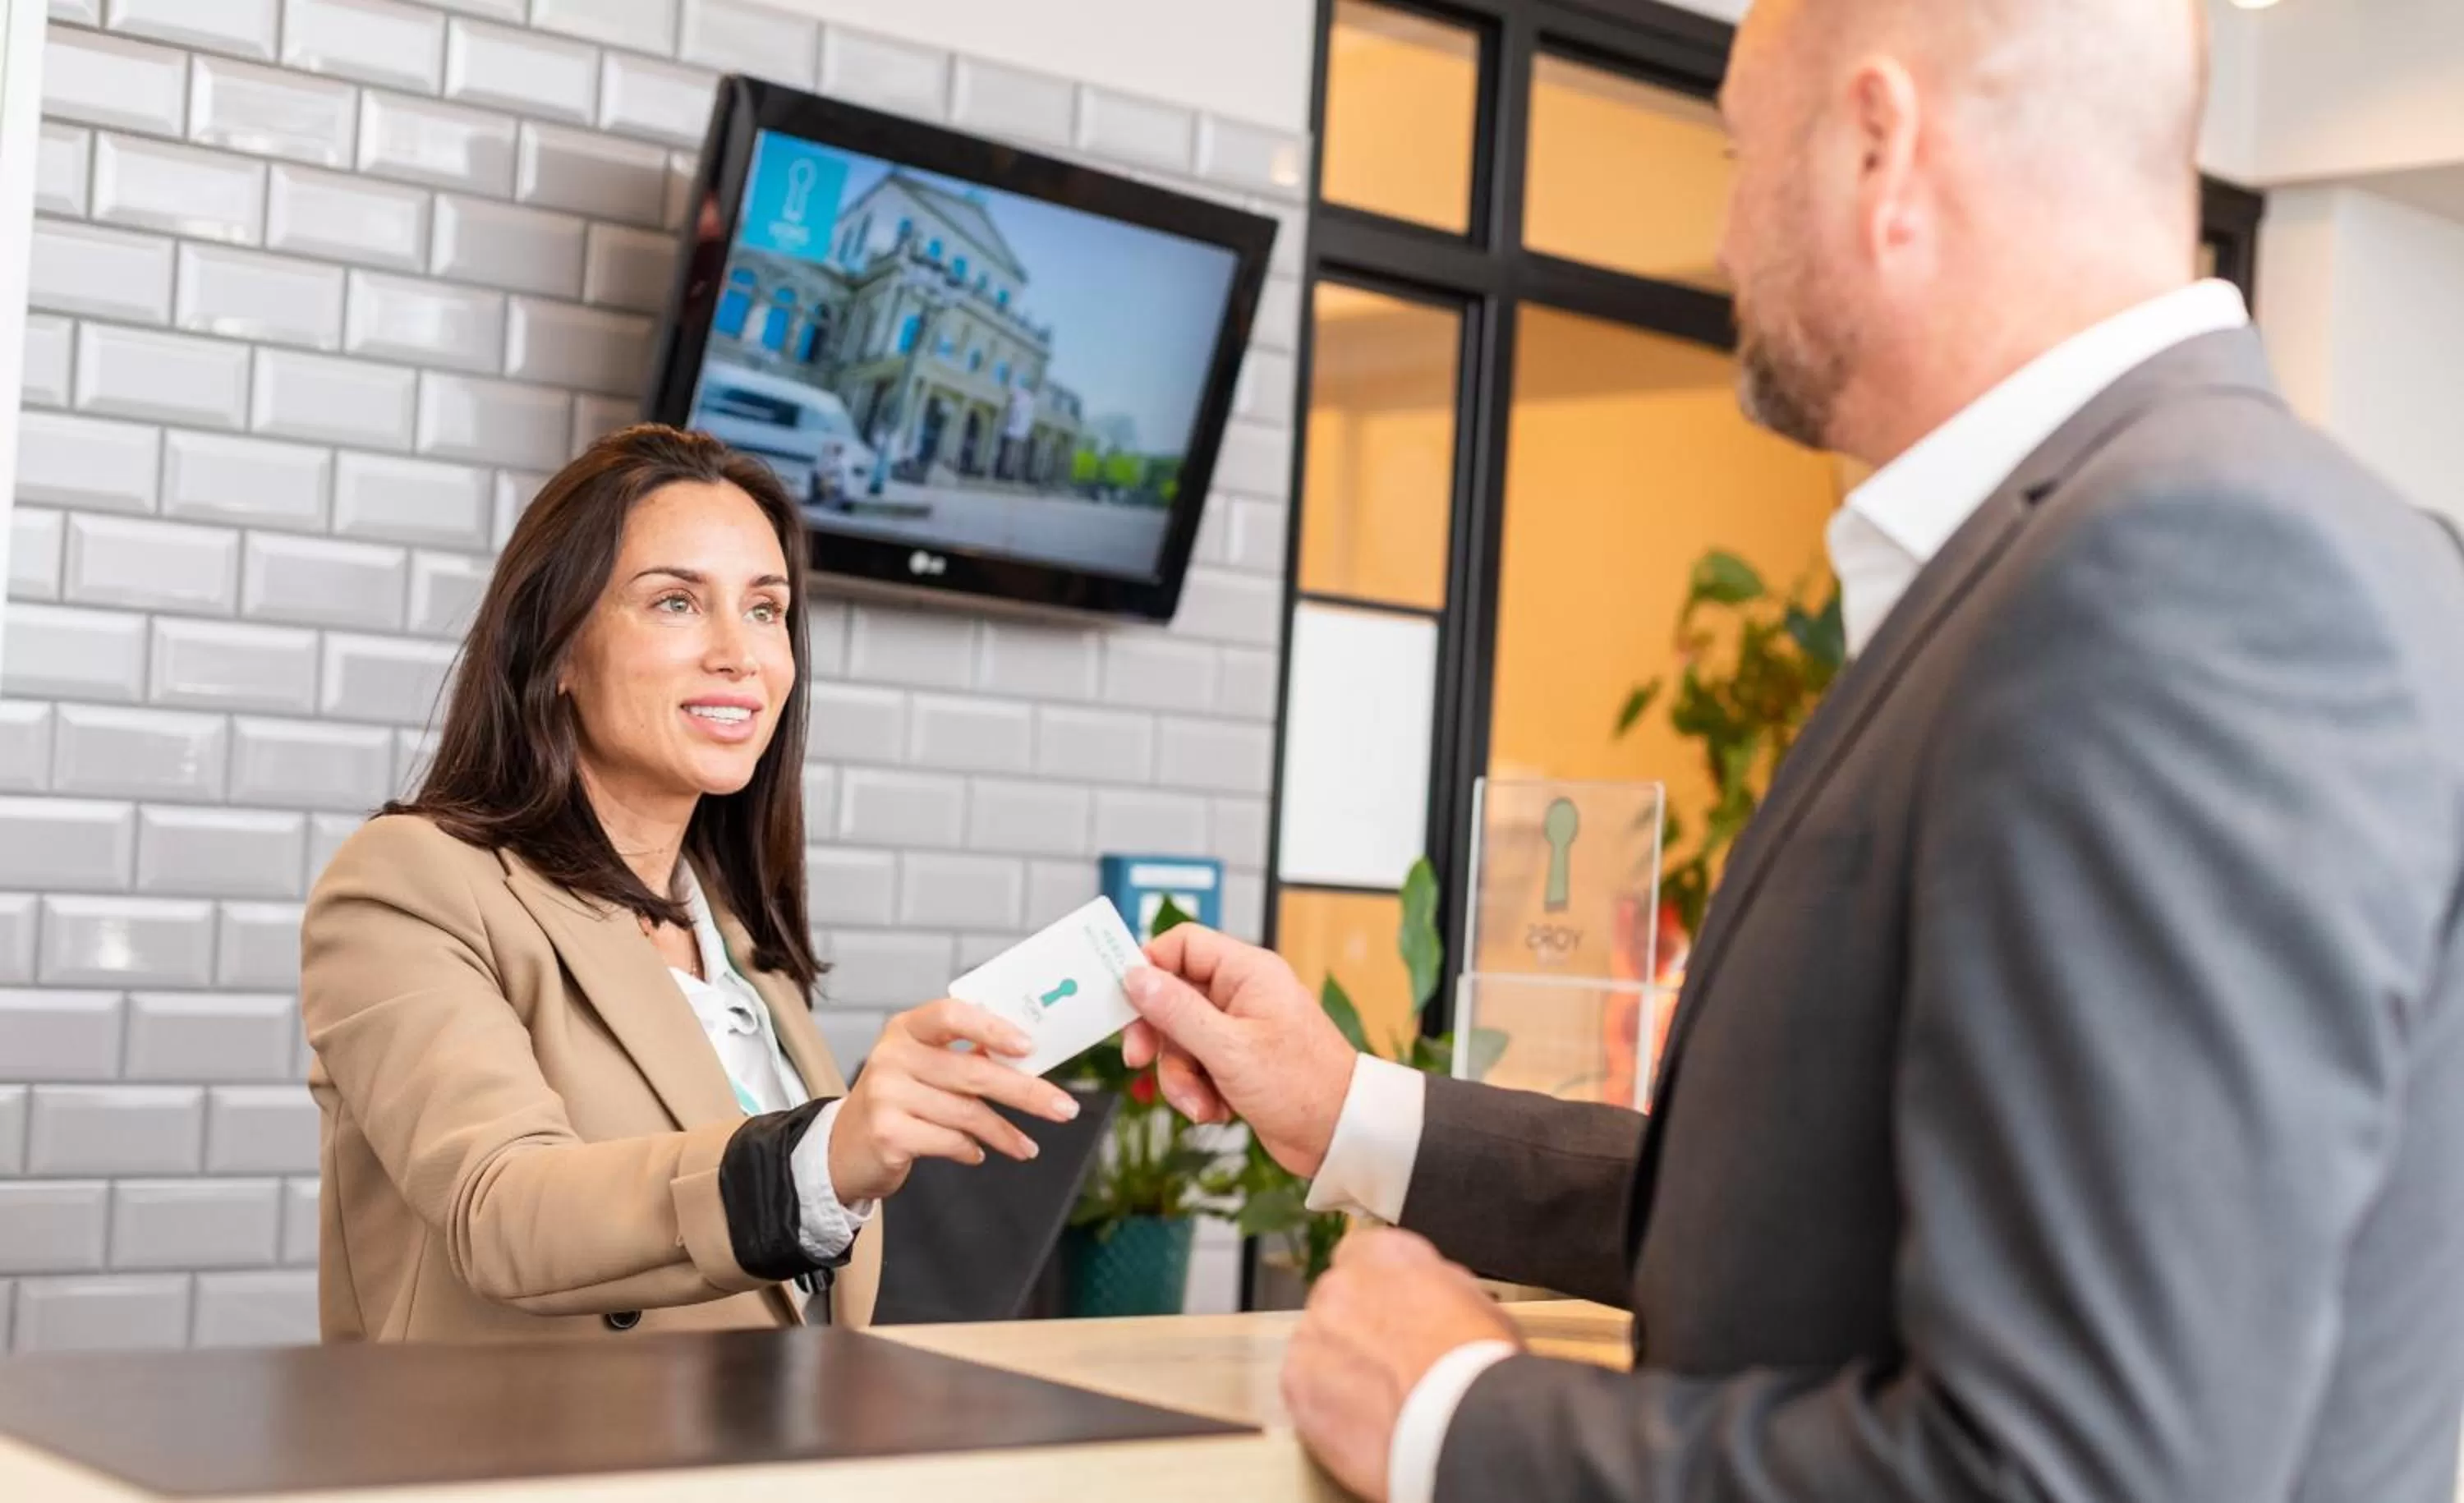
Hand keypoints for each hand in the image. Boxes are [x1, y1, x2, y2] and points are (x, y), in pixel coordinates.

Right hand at [826, 999, 1080, 1202]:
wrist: (844, 1147)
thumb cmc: (901, 1100)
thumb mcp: (925, 1066)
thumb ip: (967, 1055)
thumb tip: (1031, 1056)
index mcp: (906, 1029)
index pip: (951, 1014)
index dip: (993, 1028)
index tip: (1030, 1046)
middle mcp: (892, 1056)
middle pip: (973, 1071)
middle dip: (1026, 1092)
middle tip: (1064, 1108)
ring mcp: (886, 1095)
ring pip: (966, 1112)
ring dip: (1006, 1133)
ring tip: (1027, 1147)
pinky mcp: (887, 1133)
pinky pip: (949, 1140)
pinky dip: (971, 1149)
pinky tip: (979, 1153)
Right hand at [1122, 925, 1356, 1177]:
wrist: (1341, 1135)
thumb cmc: (1303, 1086)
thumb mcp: (1228, 1048)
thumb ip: (1177, 1011)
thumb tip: (1135, 976)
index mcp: (1247, 972)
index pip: (1181, 945)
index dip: (1148, 968)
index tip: (1124, 1003)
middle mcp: (1242, 993)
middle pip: (1172, 997)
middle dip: (1159, 1038)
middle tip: (1140, 1062)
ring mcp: (1239, 1028)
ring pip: (1180, 1040)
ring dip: (1180, 1076)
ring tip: (1200, 1103)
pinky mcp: (1237, 1061)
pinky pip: (1196, 1066)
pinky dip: (1198, 1091)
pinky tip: (1217, 1110)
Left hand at [1283, 1229, 1522, 1501]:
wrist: (1459, 1423)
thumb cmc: (1479, 1363)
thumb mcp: (1477, 1303)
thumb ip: (1436, 1288)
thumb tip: (1427, 1299)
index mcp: (1383, 1254)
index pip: (1364, 1256)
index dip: (1382, 1291)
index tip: (1396, 1316)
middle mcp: (1338, 1285)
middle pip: (1338, 1303)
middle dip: (1358, 1329)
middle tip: (1391, 1365)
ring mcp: (1311, 1335)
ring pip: (1318, 1346)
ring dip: (1340, 1367)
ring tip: (1379, 1403)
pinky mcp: (1295, 1385)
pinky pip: (1304, 1389)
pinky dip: (1326, 1406)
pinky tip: (1360, 1426)